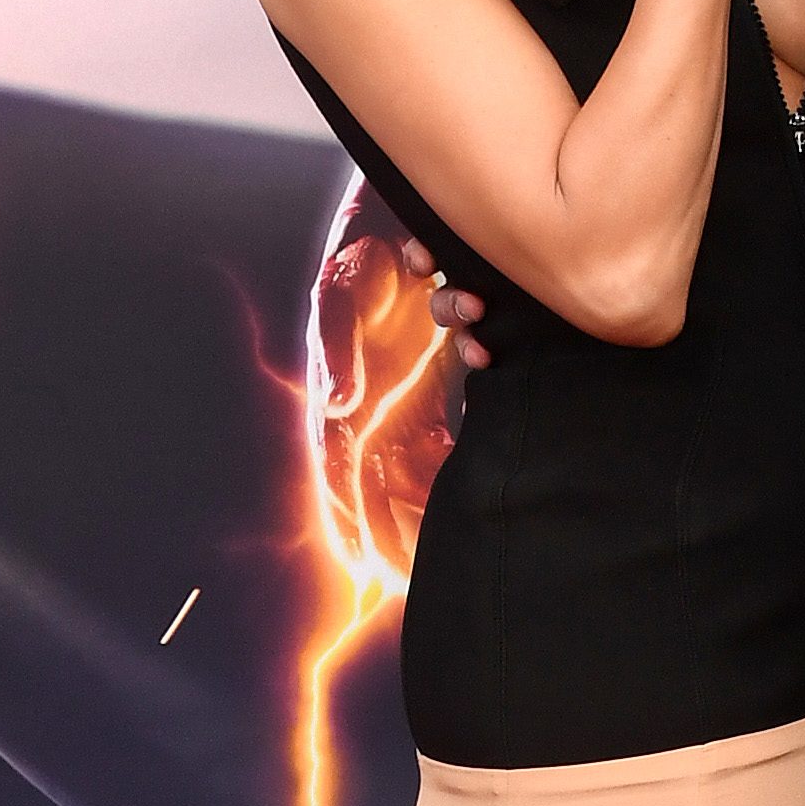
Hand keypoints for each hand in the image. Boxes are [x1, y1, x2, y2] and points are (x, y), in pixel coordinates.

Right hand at [313, 222, 468, 566]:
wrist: (400, 224)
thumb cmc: (360, 258)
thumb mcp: (340, 297)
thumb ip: (338, 349)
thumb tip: (341, 403)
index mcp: (342, 397)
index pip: (342, 475)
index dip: (350, 520)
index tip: (362, 566)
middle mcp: (371, 407)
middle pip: (381, 485)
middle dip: (394, 529)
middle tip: (407, 581)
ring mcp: (403, 398)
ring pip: (417, 466)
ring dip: (429, 496)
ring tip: (440, 543)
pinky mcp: (434, 382)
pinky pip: (446, 435)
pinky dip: (454, 461)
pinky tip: (466, 489)